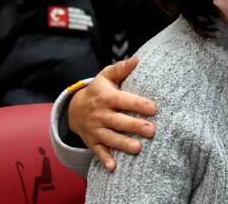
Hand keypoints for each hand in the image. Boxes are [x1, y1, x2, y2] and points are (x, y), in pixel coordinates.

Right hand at [67, 57, 156, 171]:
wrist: (74, 107)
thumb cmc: (99, 90)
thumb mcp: (106, 76)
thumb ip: (121, 69)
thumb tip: (137, 59)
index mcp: (105, 97)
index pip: (123, 100)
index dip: (137, 104)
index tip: (153, 108)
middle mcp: (99, 114)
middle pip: (118, 121)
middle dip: (134, 126)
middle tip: (152, 131)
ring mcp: (94, 129)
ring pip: (109, 138)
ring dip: (123, 144)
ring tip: (138, 148)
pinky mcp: (92, 141)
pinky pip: (98, 151)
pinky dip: (105, 160)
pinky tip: (114, 167)